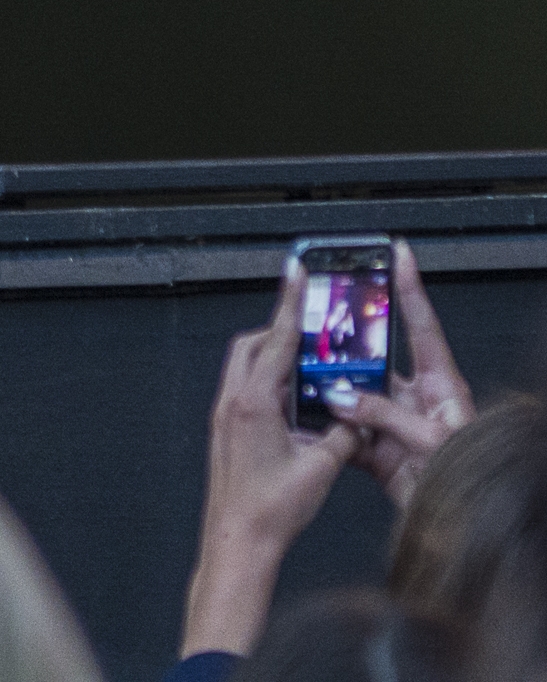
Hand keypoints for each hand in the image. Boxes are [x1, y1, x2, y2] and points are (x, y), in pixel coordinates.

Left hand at [181, 260, 359, 656]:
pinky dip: (268, 385)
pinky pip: (245, 389)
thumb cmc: (270, 509)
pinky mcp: (225, 428)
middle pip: (254, 345)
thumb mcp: (320, 469)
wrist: (237, 539)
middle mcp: (233, 400)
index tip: (295, 270)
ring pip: (246, 367)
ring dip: (274, 361)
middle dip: (281, 333)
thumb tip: (356, 416)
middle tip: (311, 332)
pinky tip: (293, 405)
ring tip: (308, 371)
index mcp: (254, 401)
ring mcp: (225, 413)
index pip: (276, 339)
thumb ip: (341, 435)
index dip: (289, 302)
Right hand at [331, 240, 472, 506]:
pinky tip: (315, 419)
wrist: (467, 529)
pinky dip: (328, 426)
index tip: (396, 253)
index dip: (409, 286)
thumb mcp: (432, 440)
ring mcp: (396, 424)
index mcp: (442, 385)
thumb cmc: (471, 478)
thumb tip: (342, 395)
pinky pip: (345, 430)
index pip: (421, 323)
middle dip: (348, 343)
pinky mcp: (379, 451)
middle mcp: (417, 399)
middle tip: (323, 320)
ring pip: (354, 393)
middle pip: (376, 358)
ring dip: (333, 390)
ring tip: (310, 378)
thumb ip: (385, 414)